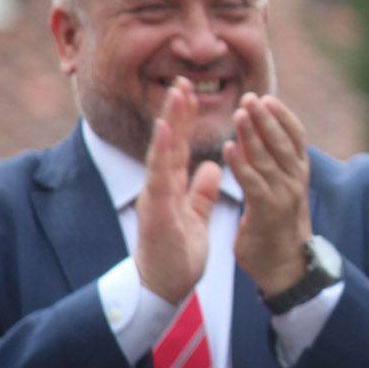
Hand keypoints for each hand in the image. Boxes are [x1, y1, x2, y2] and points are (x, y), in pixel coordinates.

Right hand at [135, 78, 221, 303]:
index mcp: (171, 187)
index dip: (184, 120)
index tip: (190, 91)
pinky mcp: (156, 212)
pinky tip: (166, 133)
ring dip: (168, 124)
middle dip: (174, 112)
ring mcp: (156, 198)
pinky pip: (160, 180)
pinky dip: (162, 155)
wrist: (163, 287)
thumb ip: (201, 192)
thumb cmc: (176, 254)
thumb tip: (213, 168)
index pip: (178, 146)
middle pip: (167, 143)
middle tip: (182, 80)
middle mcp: (160, 187)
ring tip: (175, 96)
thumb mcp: (194, 215)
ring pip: (161, 154)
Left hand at [223, 93, 313, 297]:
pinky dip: (240, 165)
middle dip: (266, 118)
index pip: (296, 137)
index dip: (282, 116)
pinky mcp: (266, 212)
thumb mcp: (282, 189)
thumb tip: (263, 139)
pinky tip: (228, 149)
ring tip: (238, 114)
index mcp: (298, 173)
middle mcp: (295, 181)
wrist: (285, 266)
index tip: (267, 98)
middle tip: (251, 97)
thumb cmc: (278, 226)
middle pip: (283, 142)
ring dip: (252, 135)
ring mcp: (283, 196)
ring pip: (268, 159)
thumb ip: (273, 165)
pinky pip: (252, 183)